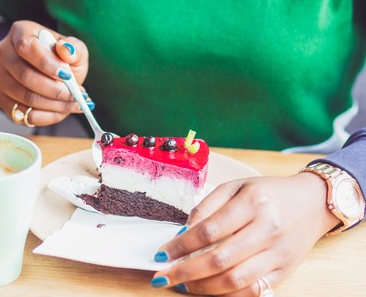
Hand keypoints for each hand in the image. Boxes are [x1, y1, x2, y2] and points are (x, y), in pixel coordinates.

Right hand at [0, 20, 90, 126]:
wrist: (53, 75)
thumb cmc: (62, 60)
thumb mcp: (75, 50)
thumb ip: (75, 49)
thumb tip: (67, 51)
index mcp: (20, 32)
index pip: (26, 47)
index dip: (47, 64)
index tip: (66, 75)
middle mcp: (4, 54)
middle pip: (25, 76)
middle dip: (56, 90)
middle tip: (77, 95)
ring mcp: (1, 78)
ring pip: (26, 98)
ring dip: (55, 105)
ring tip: (75, 104)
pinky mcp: (3, 101)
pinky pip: (25, 115)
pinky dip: (48, 117)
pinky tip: (63, 112)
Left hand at [151, 173, 339, 295]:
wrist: (312, 203)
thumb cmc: (268, 192)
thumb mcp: (236, 187)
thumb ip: (207, 207)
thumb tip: (182, 233)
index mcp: (252, 203)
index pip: (209, 230)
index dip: (180, 246)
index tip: (161, 254)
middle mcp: (267, 229)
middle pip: (219, 259)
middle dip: (185, 272)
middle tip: (162, 277)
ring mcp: (277, 253)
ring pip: (234, 280)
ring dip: (202, 288)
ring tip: (181, 286)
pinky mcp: (284, 271)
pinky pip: (252, 290)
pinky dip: (226, 294)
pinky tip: (207, 290)